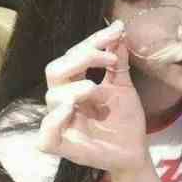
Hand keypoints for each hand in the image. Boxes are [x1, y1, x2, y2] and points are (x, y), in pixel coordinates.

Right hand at [37, 20, 147, 174]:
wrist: (135, 151)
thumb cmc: (126, 120)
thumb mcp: (123, 87)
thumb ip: (118, 63)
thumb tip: (119, 30)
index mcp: (76, 85)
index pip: (74, 56)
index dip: (93, 42)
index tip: (117, 31)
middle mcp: (65, 101)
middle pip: (56, 70)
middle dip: (81, 58)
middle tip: (109, 59)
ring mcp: (62, 123)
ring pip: (52, 97)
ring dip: (76, 88)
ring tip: (96, 89)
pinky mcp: (63, 146)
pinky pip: (47, 135)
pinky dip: (55, 120)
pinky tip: (71, 108)